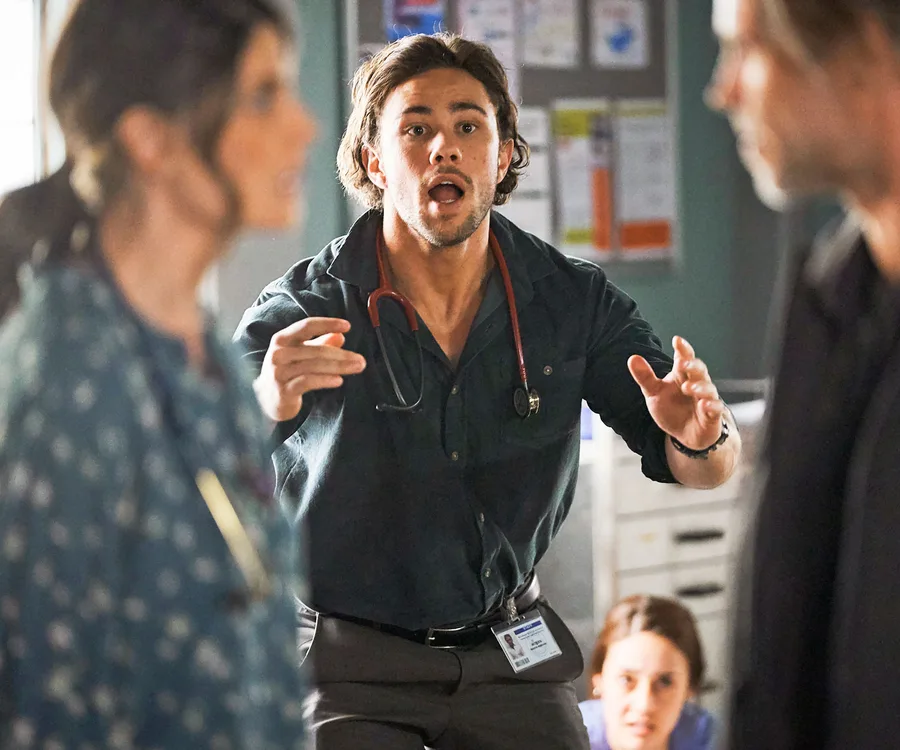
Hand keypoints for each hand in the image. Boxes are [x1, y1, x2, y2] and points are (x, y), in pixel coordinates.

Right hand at [254, 317, 366, 421]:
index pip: (307, 326)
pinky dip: (325, 380)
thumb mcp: (301, 354)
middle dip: (342, 355)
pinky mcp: (283, 390)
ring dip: (339, 367)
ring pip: (314, 366)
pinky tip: (339, 380)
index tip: (347, 326)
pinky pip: (308, 382)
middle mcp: (278, 353)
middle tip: (361, 359)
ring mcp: (279, 372)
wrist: (265, 399)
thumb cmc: (286, 372)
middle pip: (316, 350)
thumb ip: (320, 343)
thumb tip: (340, 335)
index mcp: (282, 339)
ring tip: (357, 368)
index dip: (327, 324)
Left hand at [627, 335, 724, 450]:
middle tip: (682, 363)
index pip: (684, 358)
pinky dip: (711, 405)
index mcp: (682, 375)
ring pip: (708, 388)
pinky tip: (705, 405)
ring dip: (700, 387)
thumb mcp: (654, 392)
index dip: (682, 349)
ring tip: (688, 388)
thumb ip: (645, 376)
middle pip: (698, 370)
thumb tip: (632, 358)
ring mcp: (706, 398)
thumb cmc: (671, 409)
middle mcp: (696, 383)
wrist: (684, 434)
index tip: (677, 340)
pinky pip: (715, 408)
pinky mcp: (712, 415)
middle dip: (692, 365)